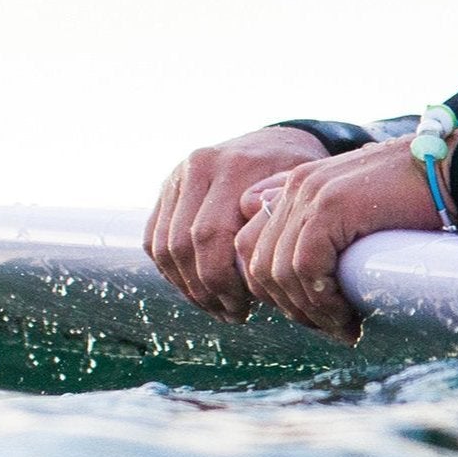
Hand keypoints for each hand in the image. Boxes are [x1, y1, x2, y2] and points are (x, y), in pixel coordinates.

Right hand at [146, 125, 331, 318]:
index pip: (212, 236)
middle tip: (233, 314)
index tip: (247, 307)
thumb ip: (282, 224)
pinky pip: (154, 240)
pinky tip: (198, 291)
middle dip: (206, 289)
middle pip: (184, 245)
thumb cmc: (301, 178)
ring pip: (163, 246)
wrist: (280, 143)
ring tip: (217, 308)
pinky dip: (172, 272)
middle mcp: (199, 166)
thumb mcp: (304, 194)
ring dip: (186, 286)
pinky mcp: (166, 189)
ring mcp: (177, 176)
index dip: (224, 281)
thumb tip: (254, 269)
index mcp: (235, 166)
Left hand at [234, 138, 441, 342]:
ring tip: (343, 327)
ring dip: (308, 310)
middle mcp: (295, 187)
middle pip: (259, 263)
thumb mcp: (362, 206)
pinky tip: (346, 314)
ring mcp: (310, 194)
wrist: (455, 168)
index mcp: (297, 186)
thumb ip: (327, 224)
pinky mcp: (331, 207)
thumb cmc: (421, 194)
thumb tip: (305, 265)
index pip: (252, 246)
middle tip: (329, 327)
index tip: (309, 312)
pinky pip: (307, 267)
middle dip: (289, 306)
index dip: (272, 289)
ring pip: (280, 271)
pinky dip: (322, 299)